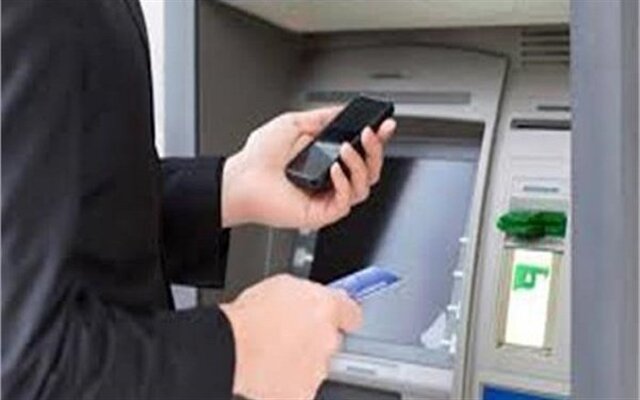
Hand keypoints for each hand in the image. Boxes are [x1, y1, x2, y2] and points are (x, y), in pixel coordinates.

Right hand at [220, 274, 361, 399]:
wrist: (229, 348)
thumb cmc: (248, 316)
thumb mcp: (280, 286)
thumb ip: (305, 294)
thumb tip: (312, 298)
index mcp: (326, 307)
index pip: (352, 313)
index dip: (342, 315)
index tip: (339, 317)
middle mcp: (328, 339)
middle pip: (331, 340)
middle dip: (315, 338)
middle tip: (289, 335)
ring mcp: (318, 368)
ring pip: (316, 365)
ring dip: (301, 360)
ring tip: (272, 352)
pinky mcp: (304, 392)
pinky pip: (302, 386)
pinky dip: (289, 381)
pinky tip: (270, 370)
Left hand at [221, 107, 395, 228]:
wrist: (240, 179)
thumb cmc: (259, 158)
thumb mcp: (293, 124)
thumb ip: (320, 117)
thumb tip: (342, 111)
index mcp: (328, 160)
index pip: (362, 152)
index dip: (378, 140)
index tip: (386, 124)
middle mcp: (331, 180)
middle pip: (370, 171)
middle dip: (376, 150)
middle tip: (371, 133)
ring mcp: (327, 198)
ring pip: (364, 187)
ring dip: (360, 165)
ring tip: (345, 149)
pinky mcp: (321, 214)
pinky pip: (345, 202)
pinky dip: (344, 184)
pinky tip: (334, 169)